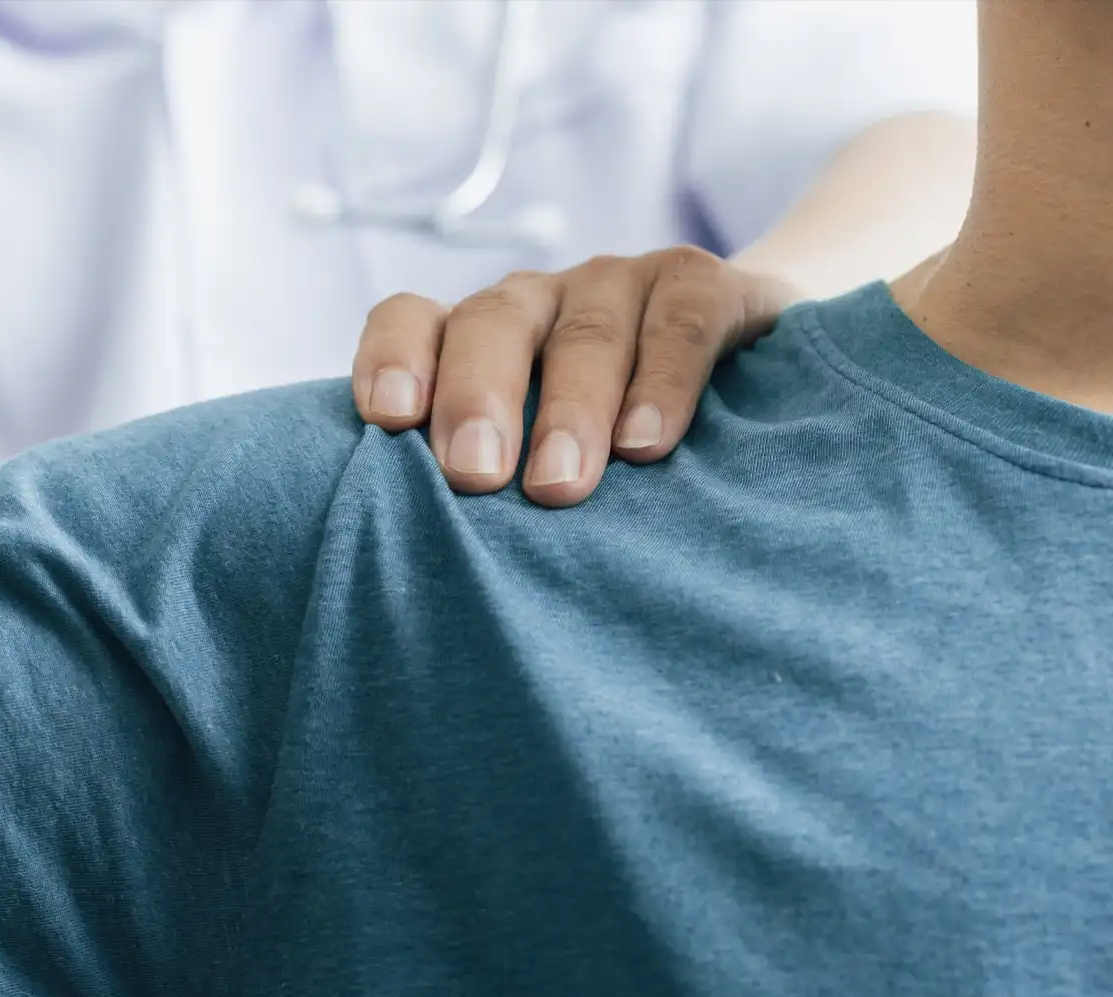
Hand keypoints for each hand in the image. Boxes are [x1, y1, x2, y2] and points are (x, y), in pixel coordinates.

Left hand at [351, 247, 799, 506]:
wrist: (744, 375)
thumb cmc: (599, 445)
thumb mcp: (525, 459)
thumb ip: (476, 488)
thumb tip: (421, 573)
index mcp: (473, 337)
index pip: (410, 319)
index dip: (392, 359)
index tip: (388, 419)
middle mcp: (536, 302)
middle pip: (491, 326)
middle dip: (477, 398)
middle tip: (473, 476)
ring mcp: (618, 285)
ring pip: (585, 335)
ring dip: (569, 411)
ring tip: (558, 485)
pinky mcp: (705, 286)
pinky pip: (682, 323)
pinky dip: (664, 383)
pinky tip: (647, 444)